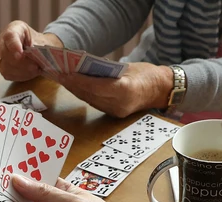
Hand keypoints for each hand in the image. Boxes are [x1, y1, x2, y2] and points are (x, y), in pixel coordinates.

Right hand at [0, 21, 61, 81]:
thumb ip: (37, 47)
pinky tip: (31, 73)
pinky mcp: (2, 67)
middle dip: (22, 63)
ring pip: (6, 67)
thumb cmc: (36, 41)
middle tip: (36, 66)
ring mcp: (0, 55)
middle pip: (7, 55)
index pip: (10, 37)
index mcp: (13, 29)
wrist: (33, 46)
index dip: (14, 47)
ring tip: (36, 70)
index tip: (20, 55)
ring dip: (23, 71)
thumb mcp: (39, 39)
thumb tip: (36, 58)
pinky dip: (21, 75)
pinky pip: (9, 74)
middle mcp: (2, 42)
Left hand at [51, 62, 172, 117]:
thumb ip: (107, 70)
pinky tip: (76, 86)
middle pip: (89, 94)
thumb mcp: (128, 68)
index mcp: (125, 90)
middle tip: (58, 74)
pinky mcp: (115, 114)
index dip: (79, 80)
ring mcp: (116, 111)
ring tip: (63, 79)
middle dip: (73, 84)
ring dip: (76, 90)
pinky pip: (95, 103)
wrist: (162, 90)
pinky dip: (85, 94)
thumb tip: (84, 67)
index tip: (66, 72)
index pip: (95, 86)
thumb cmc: (147, 74)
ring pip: (90, 100)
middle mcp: (119, 104)